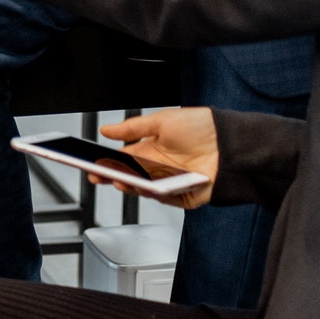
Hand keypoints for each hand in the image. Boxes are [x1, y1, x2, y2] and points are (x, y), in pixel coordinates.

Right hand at [93, 108, 219, 209]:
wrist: (230, 142)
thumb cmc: (200, 127)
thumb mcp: (161, 121)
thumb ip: (132, 128)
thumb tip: (106, 130)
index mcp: (150, 149)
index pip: (121, 158)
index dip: (105, 161)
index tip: (89, 163)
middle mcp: (157, 167)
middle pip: (128, 176)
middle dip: (111, 175)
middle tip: (96, 174)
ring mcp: (169, 182)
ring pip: (143, 188)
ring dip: (129, 184)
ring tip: (118, 178)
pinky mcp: (182, 195)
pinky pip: (162, 197)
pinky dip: (152, 193)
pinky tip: (143, 185)